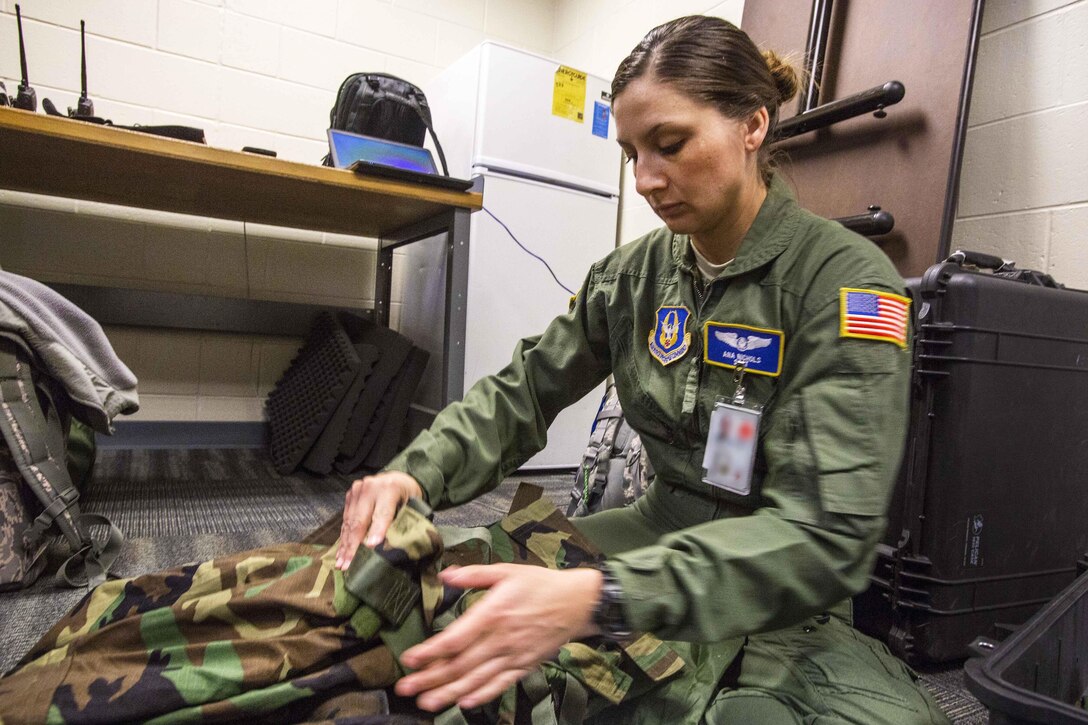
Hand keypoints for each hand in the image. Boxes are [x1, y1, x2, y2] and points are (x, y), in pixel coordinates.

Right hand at [335, 471, 423, 569]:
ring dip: (345, 545)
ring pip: (349, 522)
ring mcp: (357, 490)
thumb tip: (388, 546)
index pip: (382, 513)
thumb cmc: (407, 496)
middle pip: (360, 520)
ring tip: (341, 563)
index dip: (377, 531)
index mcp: (389, 488)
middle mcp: (370, 487)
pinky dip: (344, 537)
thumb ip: (401, 522)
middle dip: (353, 544)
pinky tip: (340, 552)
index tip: (371, 546)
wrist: (397, 479)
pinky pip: (345, 519)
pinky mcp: (350, 496)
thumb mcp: (411, 506)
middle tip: (348, 564)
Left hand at [394, 564, 603, 711]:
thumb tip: (445, 574)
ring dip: (449, 693)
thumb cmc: (541, 584)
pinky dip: (482, 695)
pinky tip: (465, 703)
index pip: (455, 639)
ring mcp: (513, 655)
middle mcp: (501, 638)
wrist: (578, 602)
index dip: (430, 652)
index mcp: (493, 613)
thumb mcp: (507, 570)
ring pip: (477, 678)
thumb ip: (474, 574)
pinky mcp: (524, 665)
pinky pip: (500, 684)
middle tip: (406, 688)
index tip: (410, 659)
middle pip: (460, 664)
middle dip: (430, 678)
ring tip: (427, 702)